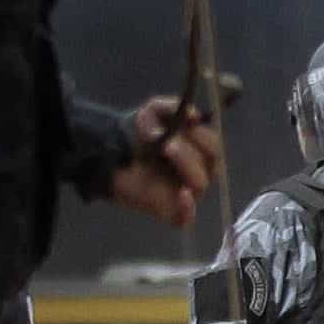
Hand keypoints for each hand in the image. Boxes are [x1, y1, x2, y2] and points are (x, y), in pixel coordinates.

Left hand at [108, 95, 222, 228]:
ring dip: (186, 166)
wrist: (110, 157)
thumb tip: (194, 116)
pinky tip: (182, 194)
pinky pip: (187, 217)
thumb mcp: (151, 112)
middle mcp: (197, 171)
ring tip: (164, 151)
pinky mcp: (172, 211)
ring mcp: (187, 193)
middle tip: (169, 143)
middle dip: (192, 151)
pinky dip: (188, 208)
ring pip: (200, 184)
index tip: (187, 125)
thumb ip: (171, 107)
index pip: (214, 146)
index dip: (203, 136)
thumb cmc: (136, 134)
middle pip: (213, 164)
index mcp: (198, 150)